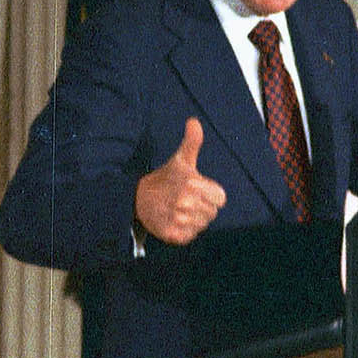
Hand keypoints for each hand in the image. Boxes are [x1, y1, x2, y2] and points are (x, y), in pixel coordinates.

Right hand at [134, 119, 225, 245]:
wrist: (136, 198)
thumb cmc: (165, 178)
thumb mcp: (180, 159)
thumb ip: (192, 141)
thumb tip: (194, 121)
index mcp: (192, 183)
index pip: (220, 198)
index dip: (210, 194)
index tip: (195, 189)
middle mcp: (186, 202)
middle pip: (212, 213)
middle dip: (202, 207)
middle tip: (185, 200)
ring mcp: (178, 220)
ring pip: (203, 225)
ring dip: (194, 220)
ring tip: (179, 210)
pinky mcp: (172, 235)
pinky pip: (191, 236)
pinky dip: (185, 231)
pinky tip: (174, 221)